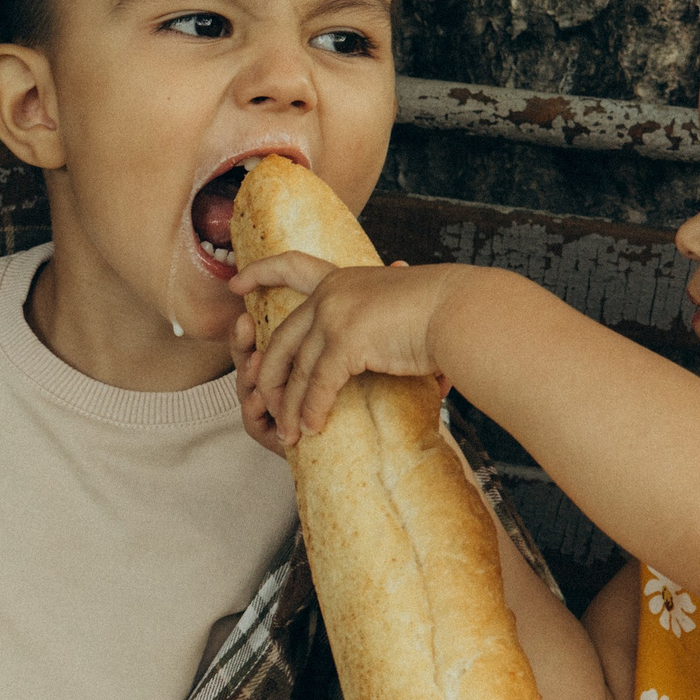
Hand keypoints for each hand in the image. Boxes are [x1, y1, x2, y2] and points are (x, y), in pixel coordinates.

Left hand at [230, 255, 469, 445]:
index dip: (261, 273)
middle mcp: (332, 293)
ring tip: (290, 433)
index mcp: (344, 279)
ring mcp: (335, 315)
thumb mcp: (401, 310)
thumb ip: (382, 330)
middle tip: (265, 403)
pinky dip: (313, 411)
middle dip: (271, 375)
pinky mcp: (345, 342)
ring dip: (291, 406)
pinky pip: (319, 385)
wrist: (464, 311)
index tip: (236, 282)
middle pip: (283, 337)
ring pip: (297, 369)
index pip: (292, 266)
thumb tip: (407, 366)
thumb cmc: (448, 315)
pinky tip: (313, 430)